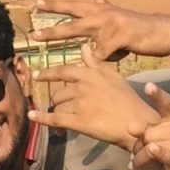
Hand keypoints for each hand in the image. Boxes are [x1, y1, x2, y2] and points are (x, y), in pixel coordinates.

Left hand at [30, 43, 160, 150]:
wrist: (137, 122)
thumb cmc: (128, 100)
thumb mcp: (113, 77)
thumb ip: (96, 63)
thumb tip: (84, 47)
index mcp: (91, 74)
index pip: (64, 71)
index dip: (49, 74)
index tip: (38, 76)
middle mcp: (83, 86)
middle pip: (59, 92)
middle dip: (58, 101)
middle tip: (60, 108)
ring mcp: (80, 103)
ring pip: (58, 105)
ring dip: (57, 112)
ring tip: (62, 122)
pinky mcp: (78, 121)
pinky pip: (55, 118)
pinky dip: (42, 118)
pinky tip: (32, 116)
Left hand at [31, 0, 169, 60]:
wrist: (163, 31)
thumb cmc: (137, 28)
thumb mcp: (118, 15)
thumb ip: (105, 6)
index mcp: (99, 11)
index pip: (72, 6)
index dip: (54, 5)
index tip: (35, 3)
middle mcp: (102, 14)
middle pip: (73, 24)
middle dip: (53, 31)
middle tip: (35, 35)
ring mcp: (112, 24)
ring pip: (89, 43)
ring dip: (92, 57)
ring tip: (88, 59)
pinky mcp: (121, 36)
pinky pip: (105, 55)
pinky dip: (109, 60)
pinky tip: (120, 55)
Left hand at [129, 83, 169, 169]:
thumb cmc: (166, 152)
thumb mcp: (155, 136)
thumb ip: (144, 128)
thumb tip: (131, 126)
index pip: (167, 103)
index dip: (158, 95)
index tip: (148, 86)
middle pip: (150, 130)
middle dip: (139, 143)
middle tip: (138, 153)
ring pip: (150, 144)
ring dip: (139, 157)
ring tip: (137, 163)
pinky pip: (164, 153)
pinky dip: (157, 152)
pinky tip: (154, 150)